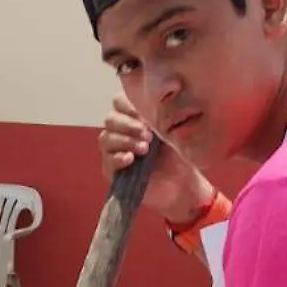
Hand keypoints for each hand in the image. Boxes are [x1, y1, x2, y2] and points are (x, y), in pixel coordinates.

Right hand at [98, 94, 214, 227]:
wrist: (180, 185)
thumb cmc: (177, 155)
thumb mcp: (172, 133)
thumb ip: (158, 119)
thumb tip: (148, 113)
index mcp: (134, 118)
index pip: (119, 102)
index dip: (127, 105)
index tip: (142, 115)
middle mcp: (120, 131)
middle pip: (110, 119)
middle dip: (128, 124)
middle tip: (147, 135)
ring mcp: (114, 151)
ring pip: (106, 138)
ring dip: (125, 141)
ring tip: (144, 149)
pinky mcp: (112, 170)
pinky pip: (108, 160)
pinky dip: (118, 158)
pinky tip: (131, 159)